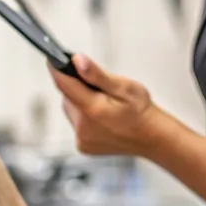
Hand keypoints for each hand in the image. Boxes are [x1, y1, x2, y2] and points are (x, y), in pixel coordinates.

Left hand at [49, 55, 165, 156]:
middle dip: (78, 89)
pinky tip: (101, 117)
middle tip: (99, 89)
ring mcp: (82, 139)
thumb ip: (97, 74)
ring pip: (71, 111)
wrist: (152, 138)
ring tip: (103, 104)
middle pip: (67, 98)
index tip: (53, 59)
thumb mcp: (124, 86)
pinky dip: (84, 118)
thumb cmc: (142, 112)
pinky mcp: (83, 146)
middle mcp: (83, 128)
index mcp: (93, 110)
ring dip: (81, 103)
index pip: (64, 85)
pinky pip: (76, 124)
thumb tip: (78, 61)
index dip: (57, 70)